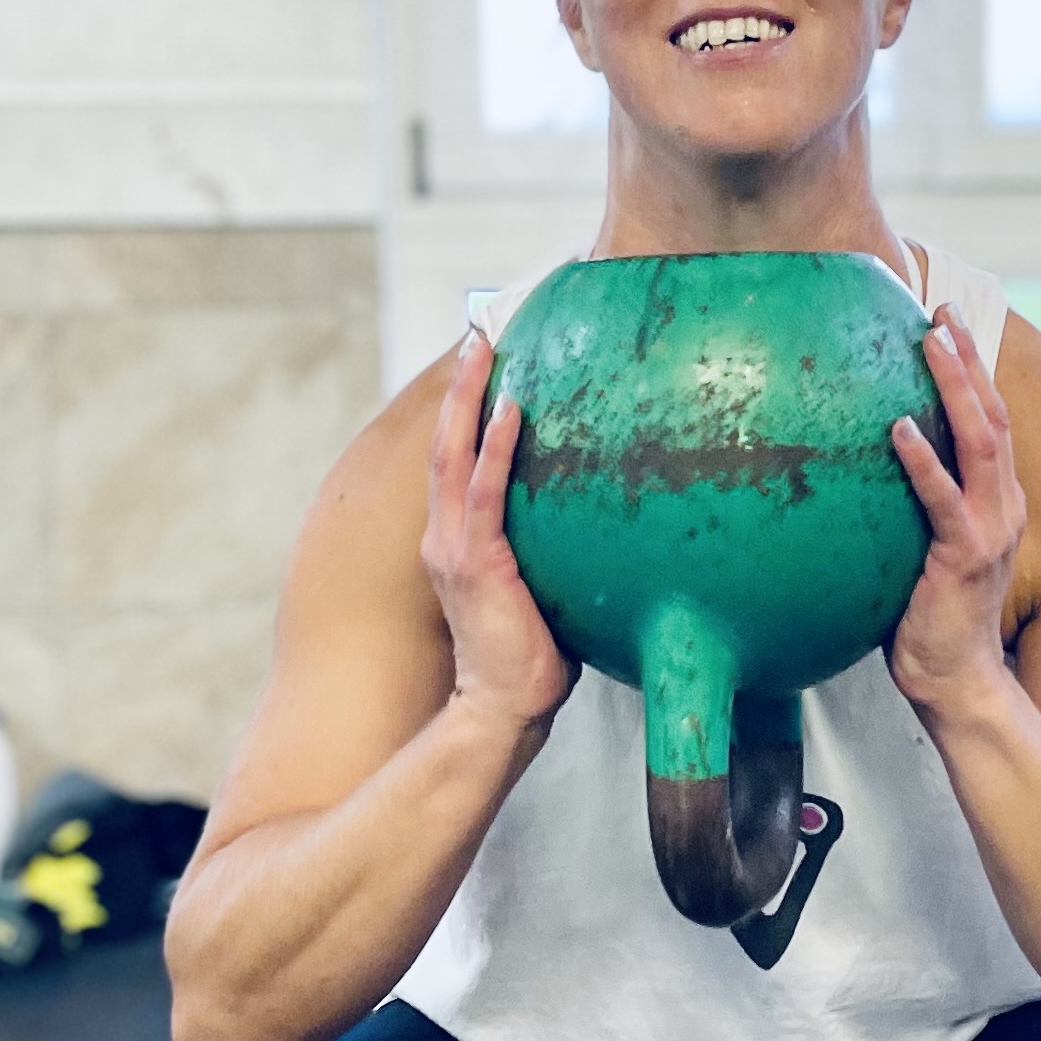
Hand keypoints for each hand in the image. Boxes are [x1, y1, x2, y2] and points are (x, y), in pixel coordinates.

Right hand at [422, 331, 577, 738]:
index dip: (464, 412)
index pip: (456, 463)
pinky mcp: (476, 561)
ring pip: (454, 455)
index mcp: (455, 542)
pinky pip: (486, 492)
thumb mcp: (538, 591)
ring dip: (469, 397)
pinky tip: (512, 408)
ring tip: (484, 348)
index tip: (482, 365)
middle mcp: (444, 536)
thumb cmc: (529, 658)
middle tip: (477, 332)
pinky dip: (496, 446)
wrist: (503, 708)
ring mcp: (454, 546)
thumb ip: (550, 555)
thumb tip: (596, 526)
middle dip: (459, 385)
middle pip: (445, 443)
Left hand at [887, 308, 1027, 725]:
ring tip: (930, 342)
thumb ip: (917, 510)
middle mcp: (1003, 506)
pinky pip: (942, 498)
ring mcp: (989, 529)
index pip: (991, 422)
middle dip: (968, 359)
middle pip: (993, 415)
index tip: (948, 323)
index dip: (974, 370)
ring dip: (956, 386)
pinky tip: (899, 429)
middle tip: (940, 312)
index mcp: (998, 502)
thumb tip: (868, 472)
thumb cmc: (933, 620)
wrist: (959, 682)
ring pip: (980, 441)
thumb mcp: (926, 551)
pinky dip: (922, 460)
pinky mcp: (965, 556)